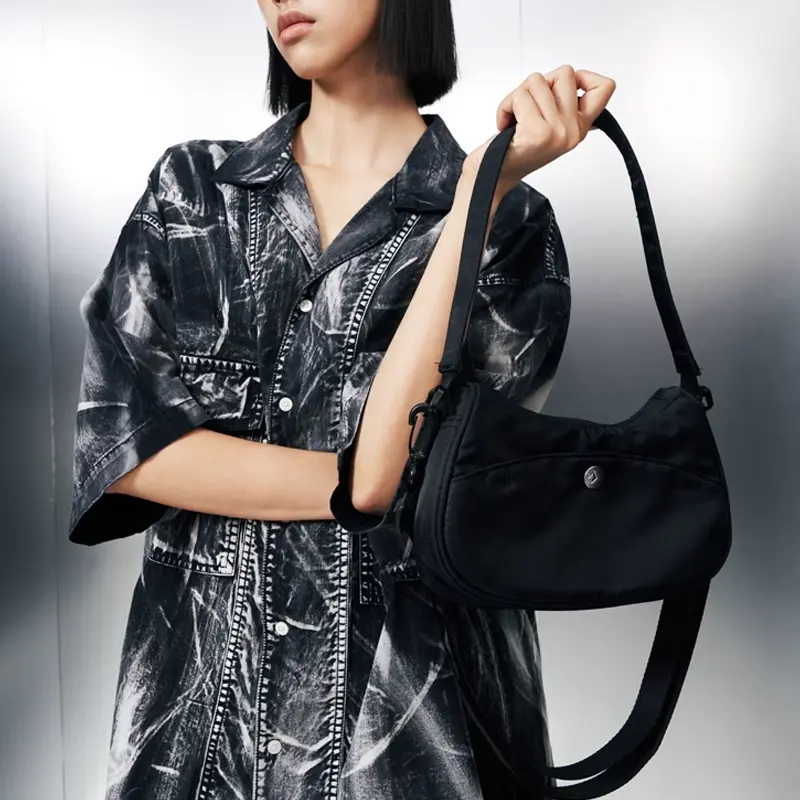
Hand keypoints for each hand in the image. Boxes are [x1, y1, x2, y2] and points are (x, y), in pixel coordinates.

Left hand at [462, 65, 615, 185]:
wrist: (491, 177)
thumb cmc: (514, 151)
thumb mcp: (548, 128)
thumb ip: (566, 107)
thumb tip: (580, 82)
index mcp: (579, 128)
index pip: (605, 88)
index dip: (584, 76)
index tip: (560, 89)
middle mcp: (572, 131)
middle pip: (565, 73)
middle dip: (539, 83)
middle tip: (528, 107)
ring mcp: (557, 132)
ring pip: (538, 81)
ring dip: (517, 96)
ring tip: (514, 118)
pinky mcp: (537, 133)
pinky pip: (520, 96)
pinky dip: (505, 106)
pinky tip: (505, 124)